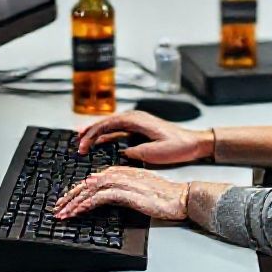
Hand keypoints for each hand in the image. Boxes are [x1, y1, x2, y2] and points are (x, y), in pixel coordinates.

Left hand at [53, 166, 189, 220]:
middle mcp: (123, 174)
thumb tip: (105, 196)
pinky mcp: (128, 193)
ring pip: (92, 189)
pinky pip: (101, 198)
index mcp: (125, 171)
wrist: (181, 198)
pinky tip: (78, 212)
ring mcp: (125, 183)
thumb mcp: (141, 190)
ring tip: (62, 214)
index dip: (78, 190)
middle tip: (57, 208)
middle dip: (70, 196)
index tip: (66, 201)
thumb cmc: (165, 197)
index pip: (95, 178)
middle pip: (89, 182)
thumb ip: (124, 189)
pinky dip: (87, 204)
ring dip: (74, 202)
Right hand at [75, 111, 213, 164]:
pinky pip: (118, 131)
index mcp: (138, 120)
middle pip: (107, 122)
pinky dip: (106, 136)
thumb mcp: (155, 152)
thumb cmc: (179, 146)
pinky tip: (99, 142)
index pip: (109, 123)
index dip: (93, 133)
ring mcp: (137, 123)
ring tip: (81, 141)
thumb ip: (136, 152)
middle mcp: (136, 118)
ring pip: (110, 126)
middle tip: (77, 144)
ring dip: (96, 133)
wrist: (194, 144)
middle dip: (90, 132)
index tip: (83, 144)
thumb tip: (121, 152)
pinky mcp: (139, 130)